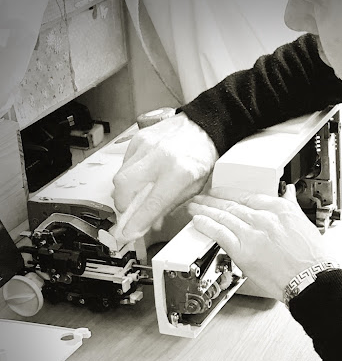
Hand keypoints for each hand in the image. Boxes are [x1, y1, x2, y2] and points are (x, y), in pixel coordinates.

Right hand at [112, 113, 218, 240]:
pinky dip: (128, 175)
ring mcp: (147, 146)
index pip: (151, 203)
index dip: (137, 222)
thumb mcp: (193, 188)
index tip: (128, 233)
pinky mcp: (139, 139)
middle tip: (131, 212)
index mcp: (180, 172)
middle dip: (123, 205)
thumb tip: (148, 224)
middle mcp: (161, 157)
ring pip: (120, 176)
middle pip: (125, 187)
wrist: (203, 128)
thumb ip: (169, 206)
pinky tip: (140, 177)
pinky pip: (124, 164)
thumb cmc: (201, 157)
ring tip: (137, 194)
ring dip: (125, 191)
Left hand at [189, 185, 335, 300]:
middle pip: (233, 204)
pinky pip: (220, 233)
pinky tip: (198, 222)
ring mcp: (253, 233)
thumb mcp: (304, 223)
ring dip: (205, 210)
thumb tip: (288, 192)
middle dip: (213, 199)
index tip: (222, 193)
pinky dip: (207, 225)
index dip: (230, 193)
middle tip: (202, 197)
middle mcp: (265, 217)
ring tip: (194, 207)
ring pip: (223, 216)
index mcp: (280, 208)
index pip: (249, 195)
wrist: (313, 279)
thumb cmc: (311, 258)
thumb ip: (291, 205)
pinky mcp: (244, 250)